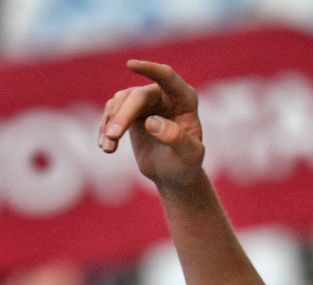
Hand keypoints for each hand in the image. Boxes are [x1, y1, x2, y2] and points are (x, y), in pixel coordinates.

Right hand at [98, 60, 204, 188]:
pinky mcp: (130, 111)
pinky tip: (105, 146)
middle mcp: (165, 95)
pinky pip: (111, 112)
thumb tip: (151, 122)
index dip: (150, 69)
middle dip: (123, 116)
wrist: (174, 174)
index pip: (167, 77)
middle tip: (113, 136)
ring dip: (111, 124)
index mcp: (185, 99)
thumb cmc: (187, 164)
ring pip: (120, 102)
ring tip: (108, 148)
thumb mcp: (189, 156)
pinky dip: (105, 128)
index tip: (130, 65)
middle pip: (138, 96)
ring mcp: (146, 101)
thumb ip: (176, 138)